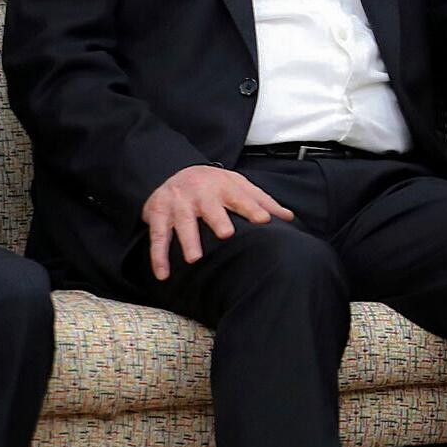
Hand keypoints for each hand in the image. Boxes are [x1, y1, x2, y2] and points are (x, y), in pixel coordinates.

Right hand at [141, 164, 294, 280]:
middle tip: (226, 234)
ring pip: (182, 223)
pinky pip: (157, 237)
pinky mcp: (158, 215)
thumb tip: (289, 217)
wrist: (173, 171)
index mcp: (223, 187)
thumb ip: (263, 201)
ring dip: (188, 240)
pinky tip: (163, 275)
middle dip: (217, 219)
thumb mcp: (239, 186)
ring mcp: (178, 205)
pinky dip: (158, 257)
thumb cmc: (214, 185)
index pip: (241, 197)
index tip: (264, 220)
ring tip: (194, 259)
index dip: (252, 208)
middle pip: (210, 208)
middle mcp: (200, 194)